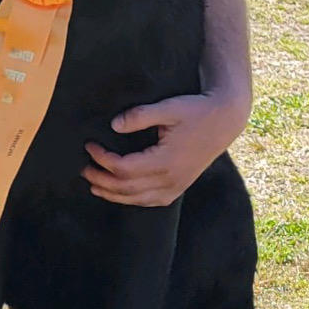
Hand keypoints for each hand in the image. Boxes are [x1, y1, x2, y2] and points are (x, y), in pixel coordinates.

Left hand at [82, 88, 247, 207]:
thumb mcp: (169, 107)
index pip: (123, 168)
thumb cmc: (197, 110)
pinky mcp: (180, 186)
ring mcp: (176, 186)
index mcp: (165, 161)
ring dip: (113, 194)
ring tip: (94, 185)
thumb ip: (140, 116)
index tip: (89, 146)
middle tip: (83, 167)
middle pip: (126, 188)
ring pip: (138, 199)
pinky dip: (133, 200)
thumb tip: (114, 125)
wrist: (225, 119)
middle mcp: (170, 179)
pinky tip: (122, 194)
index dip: (102, 159)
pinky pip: (153, 201)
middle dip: (101, 179)